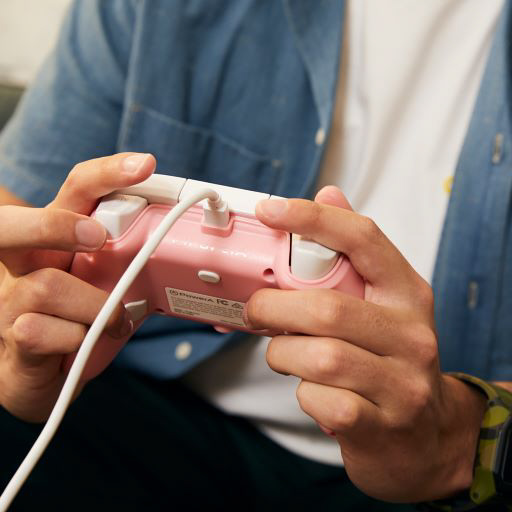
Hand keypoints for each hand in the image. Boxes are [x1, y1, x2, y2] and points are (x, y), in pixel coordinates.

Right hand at [0, 153, 154, 421]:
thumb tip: (180, 260)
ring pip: (49, 286)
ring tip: (114, 320)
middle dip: (59, 226)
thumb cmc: (75, 315)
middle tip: (96, 239)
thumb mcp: (102, 280)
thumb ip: (127, 264)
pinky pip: (44, 331)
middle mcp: (27, 260)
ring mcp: (13, 297)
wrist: (39, 369)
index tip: (145, 164)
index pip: (77, 189)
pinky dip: (78, 339)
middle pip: (24, 223)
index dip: (108, 173)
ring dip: (96, 307)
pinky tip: (82, 342)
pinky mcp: (15, 334)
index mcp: (57, 237)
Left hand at [245, 186, 486, 501]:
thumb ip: (353, 253)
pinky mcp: (382, 425)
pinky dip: (303, 394)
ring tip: (285, 353)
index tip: (271, 210)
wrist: (426, 437)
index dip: (314, 219)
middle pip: (327, 307)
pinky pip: (321, 401)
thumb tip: (328, 193)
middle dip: (274, 308)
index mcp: (407, 294)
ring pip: (319, 356)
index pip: (363, 240)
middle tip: (255, 309)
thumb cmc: (390, 360)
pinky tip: (314, 391)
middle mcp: (412, 335)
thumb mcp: (382, 304)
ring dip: (283, 354)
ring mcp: (402, 383)